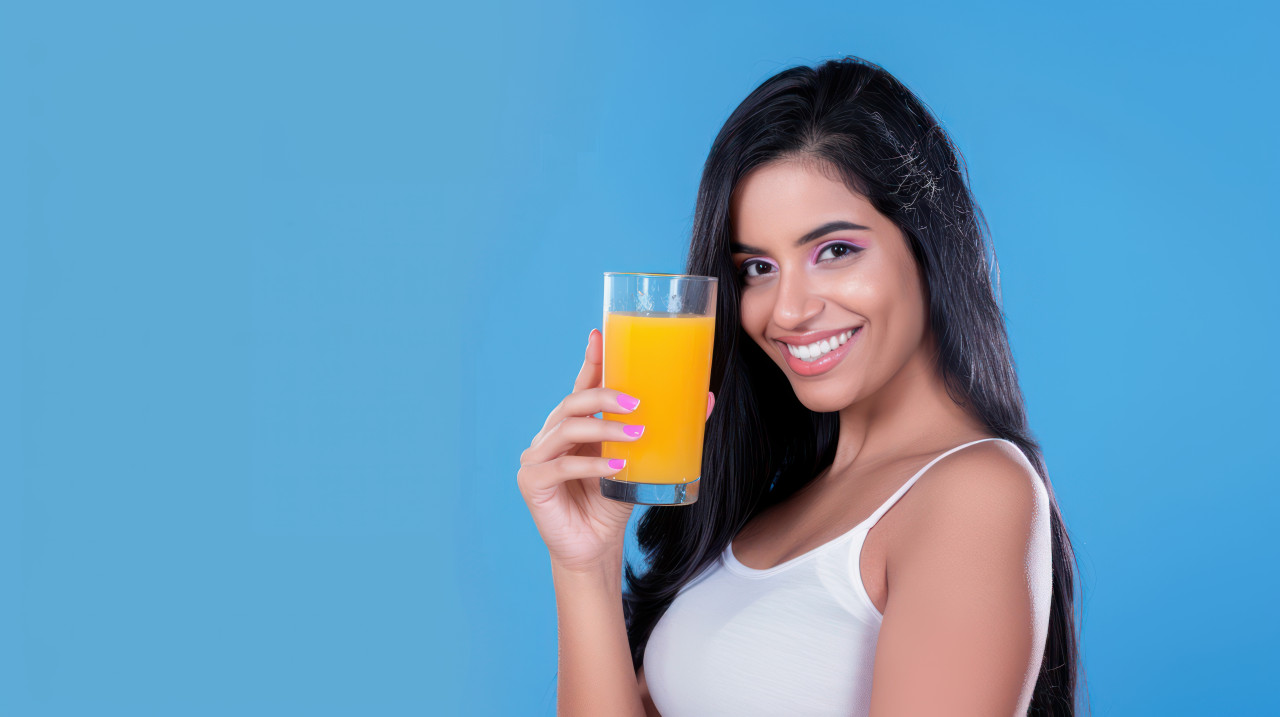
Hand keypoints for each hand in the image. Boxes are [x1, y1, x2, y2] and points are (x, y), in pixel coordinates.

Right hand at [517, 328, 714, 572]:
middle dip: (605, 395)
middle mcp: (551, 435)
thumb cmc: (612, 502)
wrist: (594, 547)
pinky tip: (616, 466)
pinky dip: (591, 464)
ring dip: (603, 428)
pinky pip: (561, 465)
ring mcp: (536, 457)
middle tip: (638, 404)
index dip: (590, 360)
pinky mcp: (532, 481)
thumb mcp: (642, 462)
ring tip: (636, 435)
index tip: (600, 335)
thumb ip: (664, 433)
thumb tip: (705, 398)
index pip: (581, 387)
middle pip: (573, 402)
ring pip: (567, 429)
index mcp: (573, 426)